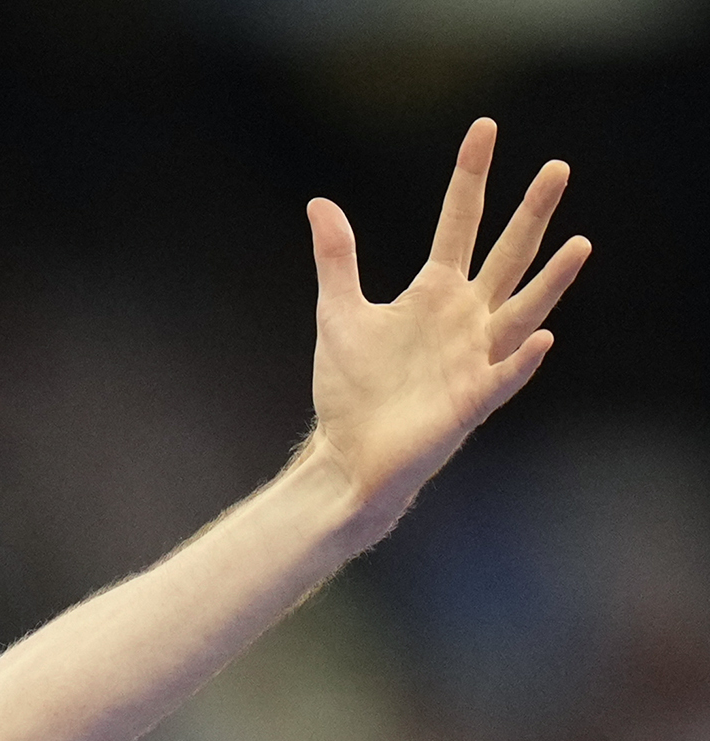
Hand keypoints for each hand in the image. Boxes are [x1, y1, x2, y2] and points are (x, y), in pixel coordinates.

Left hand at [305, 119, 586, 531]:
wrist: (347, 454)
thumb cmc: (352, 389)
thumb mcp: (338, 314)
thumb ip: (337, 260)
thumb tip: (320, 204)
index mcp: (435, 293)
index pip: (459, 222)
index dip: (470, 177)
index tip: (484, 128)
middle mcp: (465, 318)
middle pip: (505, 255)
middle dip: (529, 213)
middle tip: (558, 166)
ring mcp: (473, 357)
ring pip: (522, 311)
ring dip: (551, 281)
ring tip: (579, 245)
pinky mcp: (470, 401)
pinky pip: (504, 376)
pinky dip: (522, 359)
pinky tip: (542, 338)